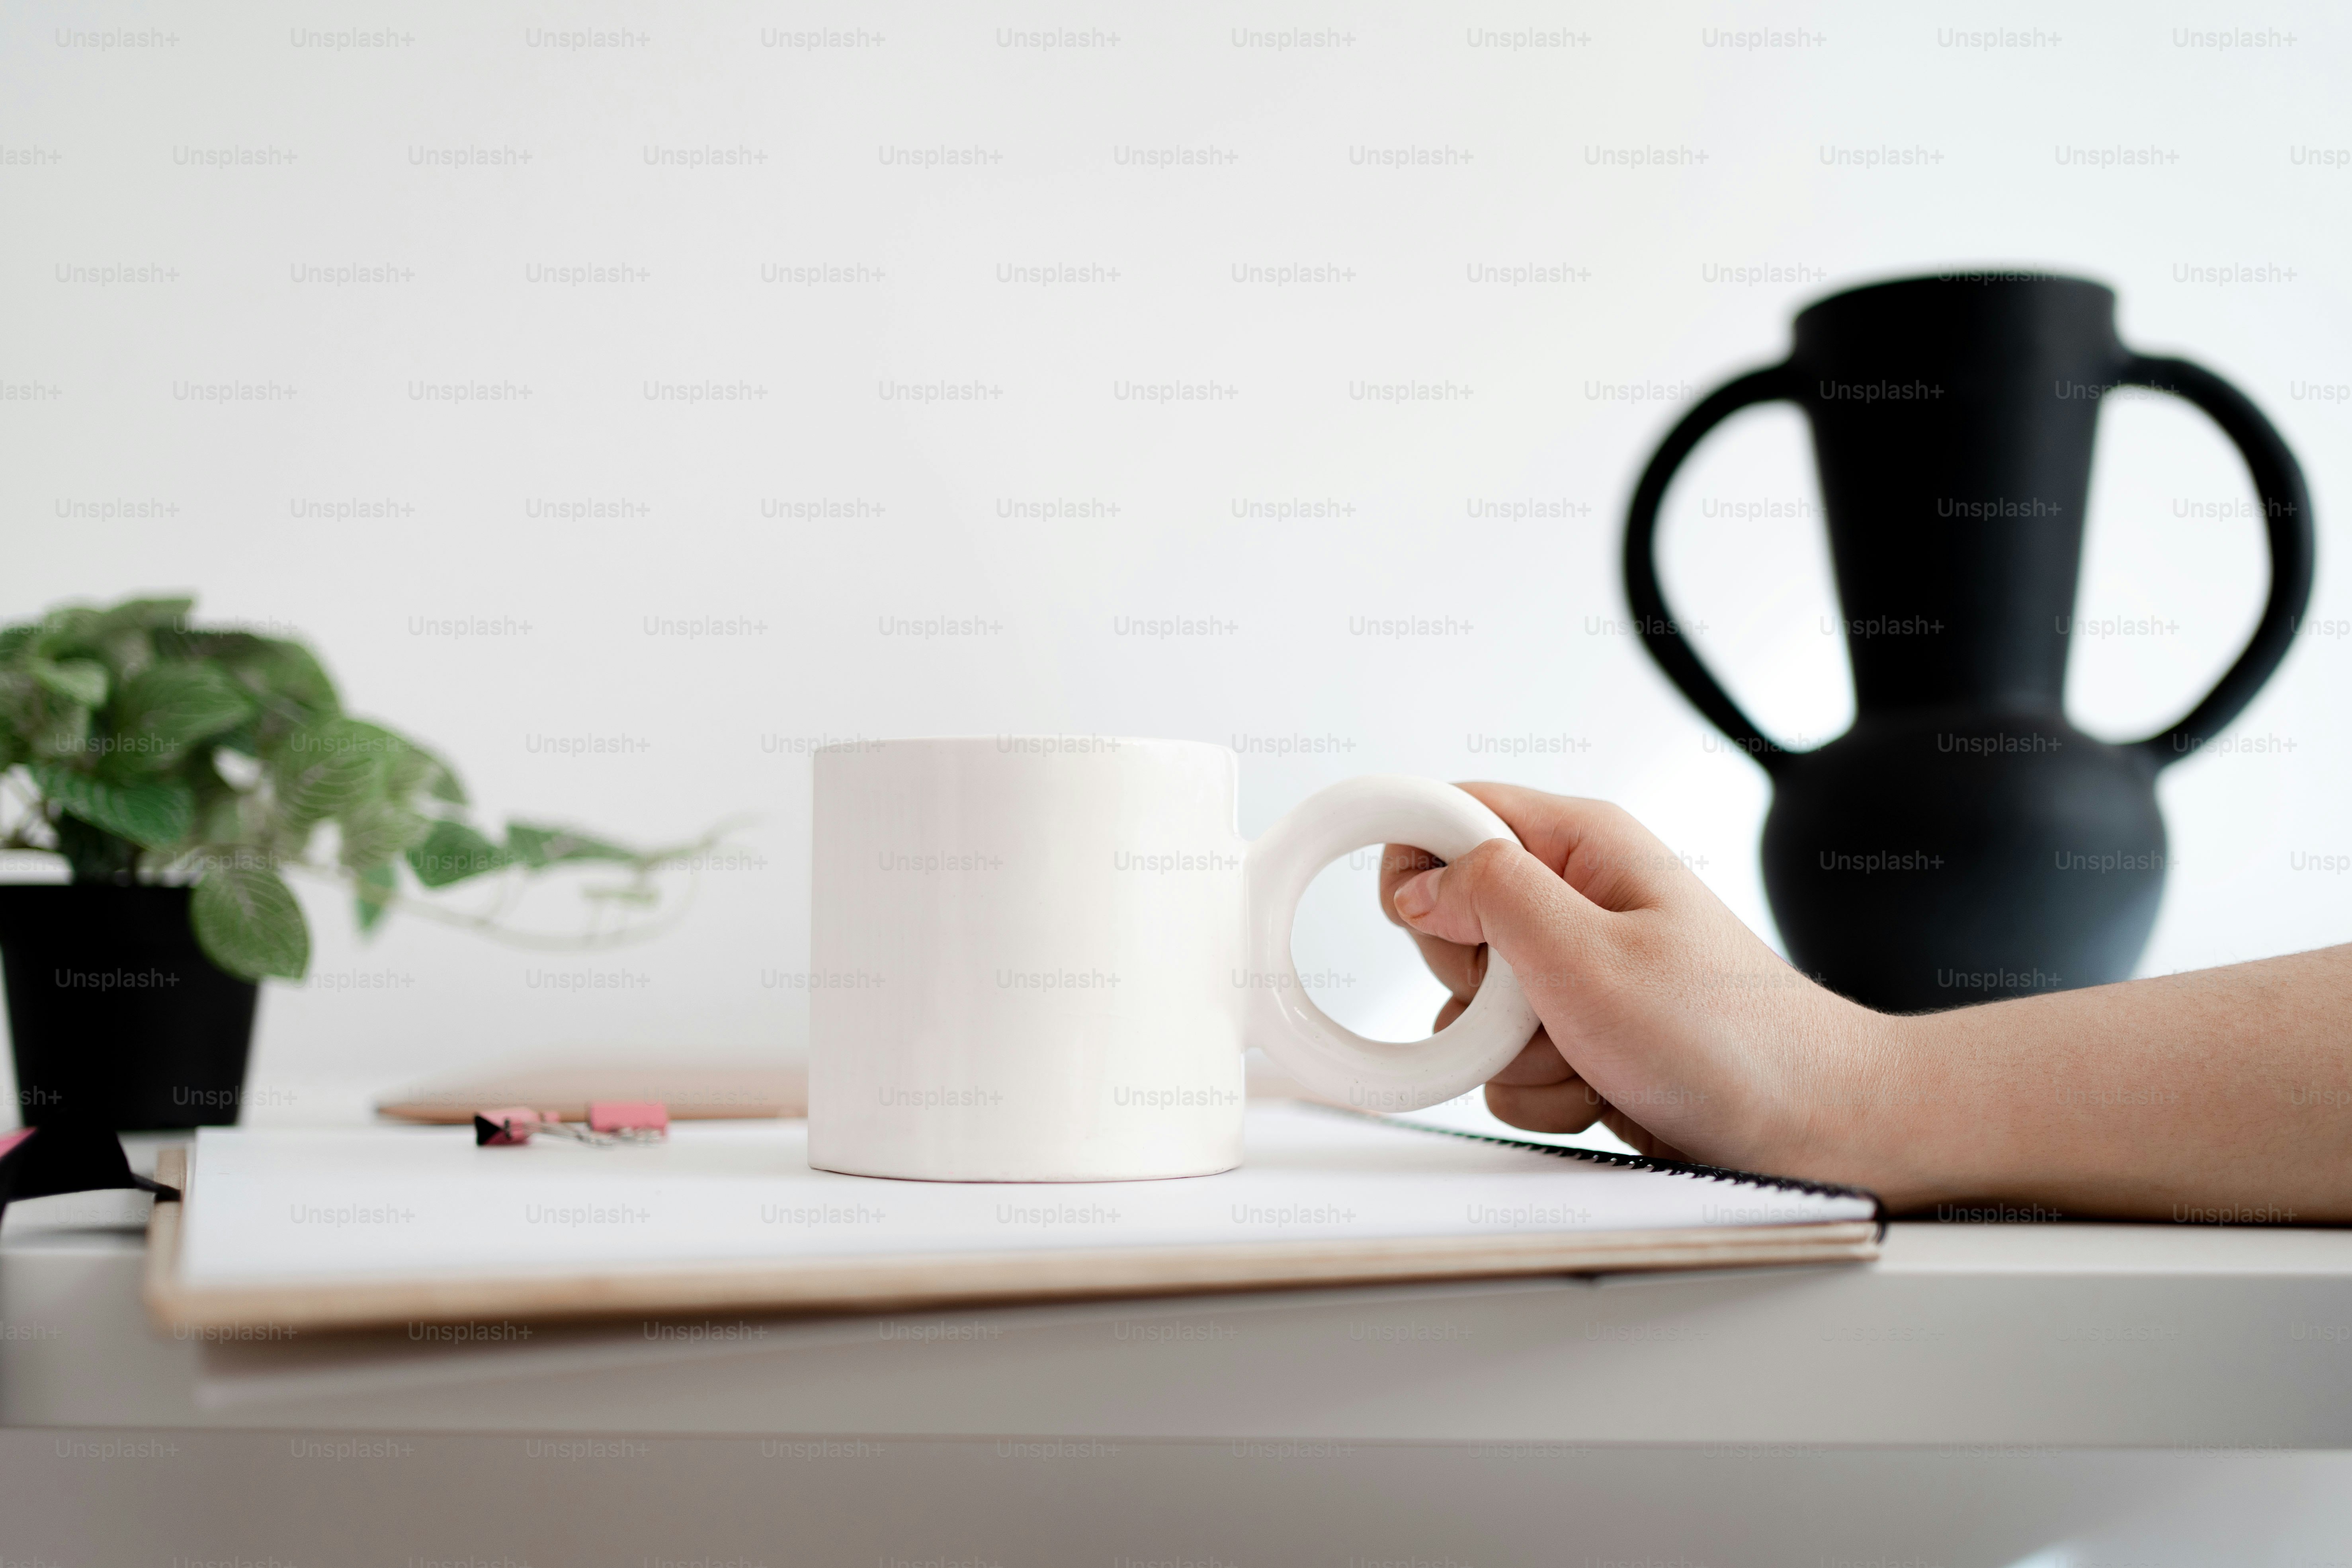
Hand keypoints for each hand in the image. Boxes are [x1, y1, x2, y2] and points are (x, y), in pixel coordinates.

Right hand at [1379, 784, 1895, 1185]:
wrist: (1815, 1127)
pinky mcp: (1581, 1035)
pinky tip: (1602, 1092)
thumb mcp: (1587, 954)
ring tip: (1591, 1058)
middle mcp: (1576, 899)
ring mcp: (1578, 972)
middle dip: (1477, 985)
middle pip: (1451, 922)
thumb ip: (1489, 897)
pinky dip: (1542, 1091)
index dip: (1418, 865)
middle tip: (1539, 1004)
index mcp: (1582, 845)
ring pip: (1474, 1008)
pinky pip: (1508, 1064)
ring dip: (1514, 1053)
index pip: (1451, 811)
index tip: (1426, 924)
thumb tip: (1415, 882)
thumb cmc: (1728, 1038)